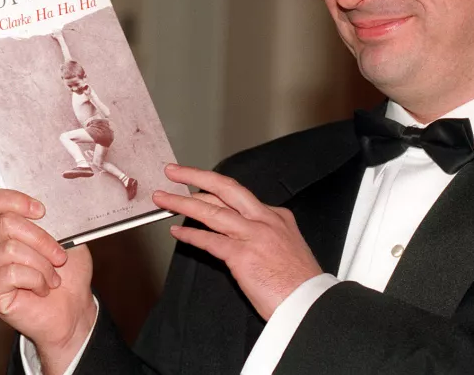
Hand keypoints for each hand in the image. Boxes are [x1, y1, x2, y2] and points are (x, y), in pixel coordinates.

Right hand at [0, 190, 96, 371]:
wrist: (73, 307)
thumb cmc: (68, 272)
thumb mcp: (68, 237)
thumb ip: (53, 219)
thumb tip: (51, 205)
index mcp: (2, 227)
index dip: (15, 201)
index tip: (42, 211)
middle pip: (5, 224)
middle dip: (42, 239)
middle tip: (60, 256)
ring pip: (10, 249)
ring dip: (42, 263)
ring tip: (52, 276)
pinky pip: (11, 273)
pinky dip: (37, 280)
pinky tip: (42, 289)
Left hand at [154, 164, 322, 319]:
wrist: (311, 302)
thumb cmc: (298, 283)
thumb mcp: (287, 247)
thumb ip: (264, 236)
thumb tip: (238, 237)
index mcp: (277, 217)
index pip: (239, 196)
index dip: (212, 190)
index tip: (196, 188)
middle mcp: (265, 220)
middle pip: (226, 189)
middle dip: (196, 177)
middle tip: (174, 171)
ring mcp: (254, 236)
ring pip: (213, 211)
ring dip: (183, 203)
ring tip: (163, 198)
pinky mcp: (243, 256)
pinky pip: (210, 240)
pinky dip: (191, 234)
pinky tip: (177, 231)